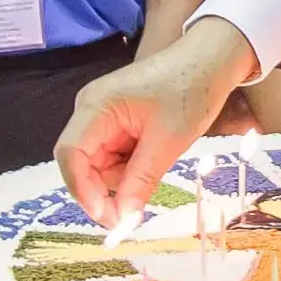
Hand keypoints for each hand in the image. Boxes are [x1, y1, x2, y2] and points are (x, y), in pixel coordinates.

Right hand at [59, 18, 256, 223]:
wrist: (210, 61)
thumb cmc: (190, 90)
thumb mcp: (168, 142)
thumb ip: (140, 181)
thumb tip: (124, 219)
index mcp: (96, 106)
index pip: (70, 154)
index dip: (83, 190)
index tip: (108, 217)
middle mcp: (91, 110)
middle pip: (82, 164)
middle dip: (105, 189)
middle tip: (133, 214)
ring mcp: (102, 117)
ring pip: (99, 165)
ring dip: (122, 179)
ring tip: (156, 163)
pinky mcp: (116, 124)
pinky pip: (113, 157)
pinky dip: (130, 168)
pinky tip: (154, 157)